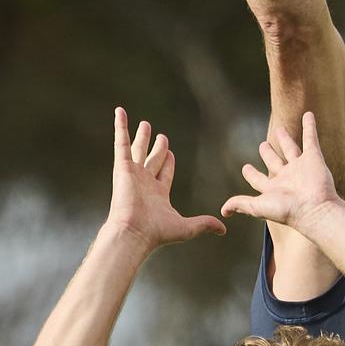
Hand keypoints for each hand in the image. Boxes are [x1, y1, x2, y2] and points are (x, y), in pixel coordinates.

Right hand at [107, 107, 224, 251]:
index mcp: (157, 194)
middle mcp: (144, 183)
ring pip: (138, 150)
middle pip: (152, 160)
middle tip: (161, 136)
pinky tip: (120, 112)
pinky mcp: (122, 167)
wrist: (134, 232)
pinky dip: (120, 126)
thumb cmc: (157, 233)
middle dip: (157, 148)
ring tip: (145, 124)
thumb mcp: (186, 228)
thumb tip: (224, 230)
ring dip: (141, 137)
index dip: (169, 163)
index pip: (165, 173)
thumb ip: (204, 224)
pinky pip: (121, 142)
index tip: (171, 153)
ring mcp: (133, 174)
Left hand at [222, 112, 344, 236]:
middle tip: (262, 144)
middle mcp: (287, 177)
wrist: (315, 209)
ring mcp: (301, 167)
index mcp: (273, 189)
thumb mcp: (258, 207)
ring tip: (280, 129)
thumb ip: (241, 204)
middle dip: (268, 154)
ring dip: (286, 138)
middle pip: (274, 162)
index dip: (251, 174)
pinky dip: (309, 127)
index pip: (259, 179)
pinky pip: (310, 139)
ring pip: (291, 149)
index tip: (245, 167)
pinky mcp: (314, 158)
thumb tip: (223, 211)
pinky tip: (308, 115)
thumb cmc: (288, 210)